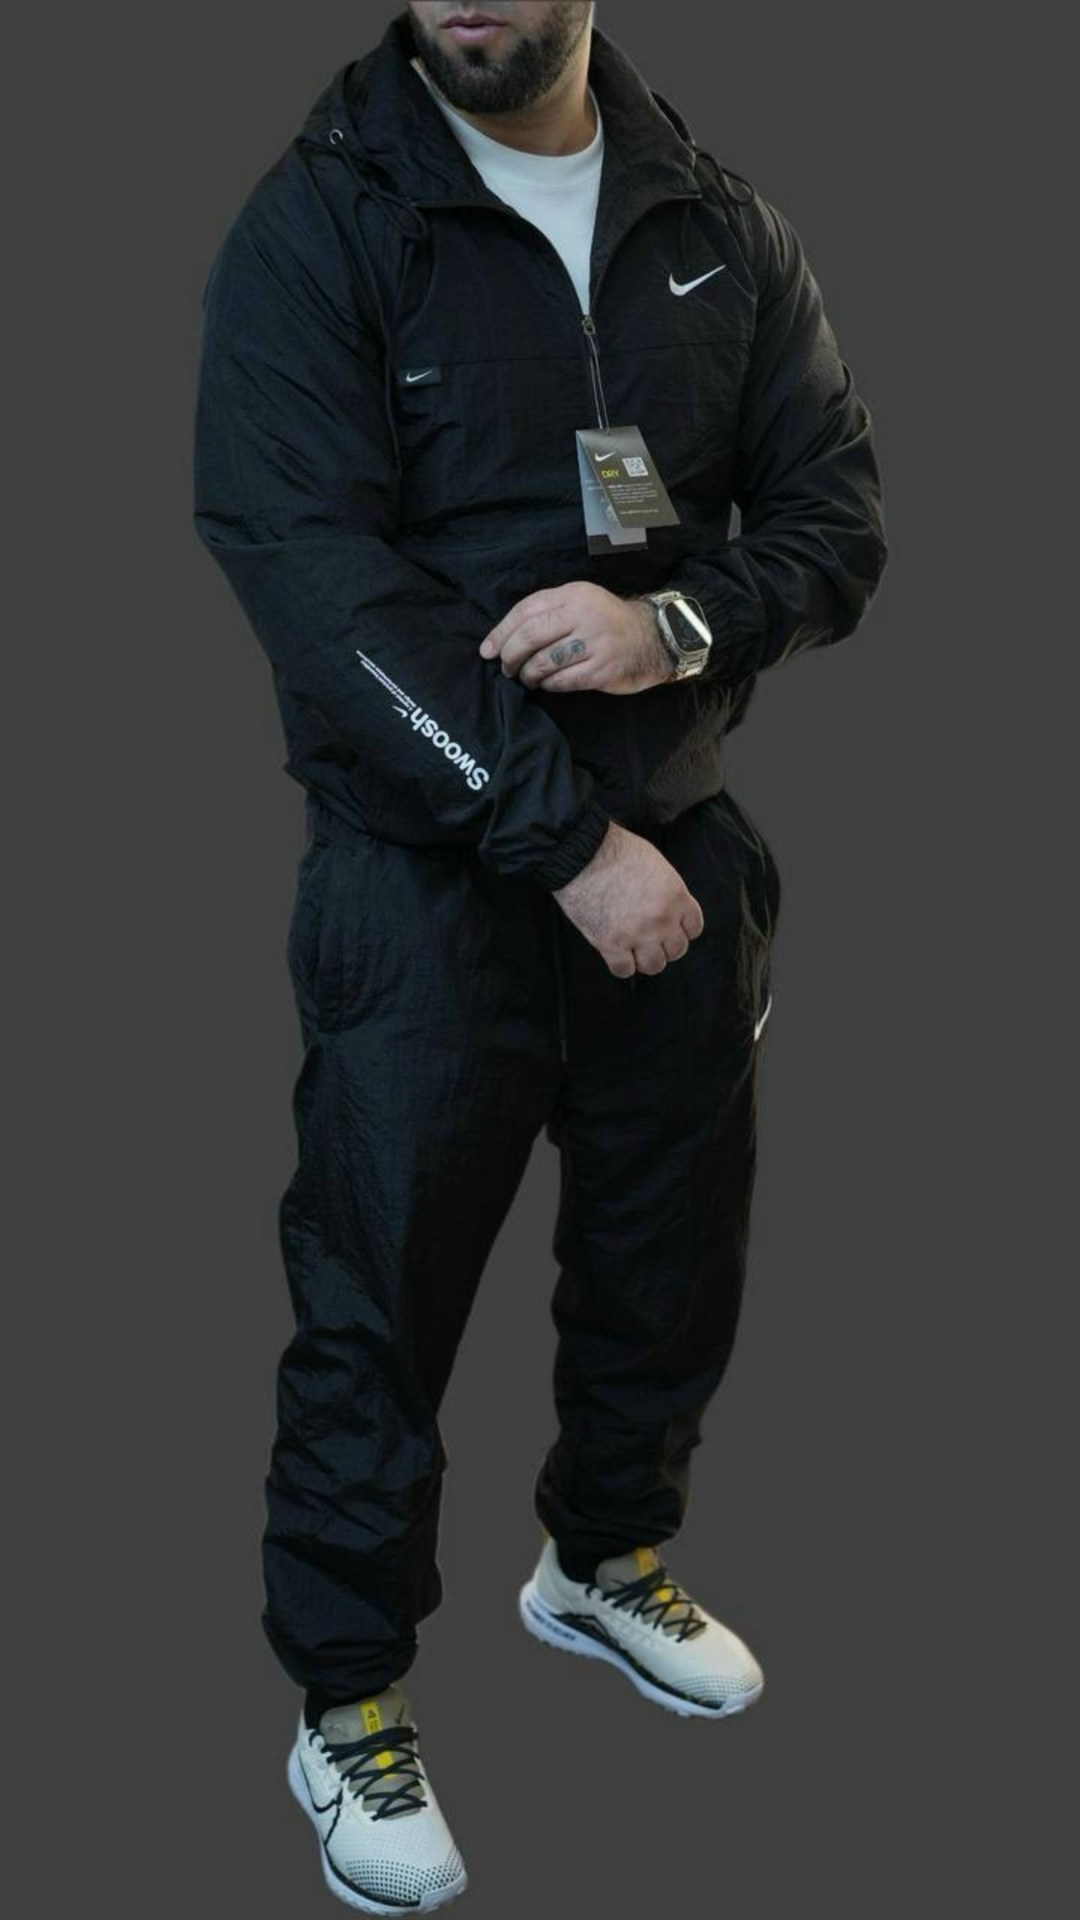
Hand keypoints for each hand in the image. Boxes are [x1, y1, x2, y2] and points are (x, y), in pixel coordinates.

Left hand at [479, 583, 673, 693]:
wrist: (654, 638)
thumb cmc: (608, 622)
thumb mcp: (582, 602)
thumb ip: (550, 612)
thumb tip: (505, 637)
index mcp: (574, 594)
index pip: (526, 610)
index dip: (502, 632)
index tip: (487, 650)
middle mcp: (583, 614)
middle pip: (531, 635)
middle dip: (510, 655)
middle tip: (505, 668)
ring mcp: (595, 642)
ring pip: (545, 661)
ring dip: (528, 674)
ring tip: (527, 678)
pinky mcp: (603, 669)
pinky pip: (563, 680)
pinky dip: (549, 685)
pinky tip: (547, 685)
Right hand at [552, 820, 704, 977]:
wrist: (583, 855)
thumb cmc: (616, 850)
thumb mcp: (656, 863)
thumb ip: (667, 889)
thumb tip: (666, 904)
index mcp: (676, 897)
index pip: (694, 928)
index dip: (682, 930)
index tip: (671, 928)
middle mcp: (662, 920)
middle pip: (676, 950)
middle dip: (664, 946)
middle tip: (650, 939)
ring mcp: (637, 935)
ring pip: (654, 966)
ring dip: (645, 959)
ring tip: (634, 950)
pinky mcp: (611, 944)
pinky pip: (624, 971)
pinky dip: (621, 966)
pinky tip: (616, 954)